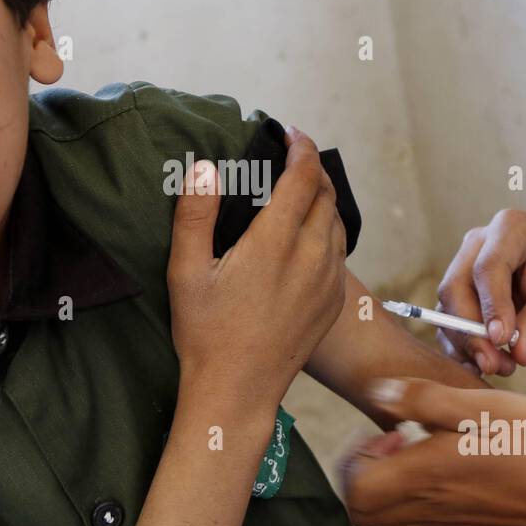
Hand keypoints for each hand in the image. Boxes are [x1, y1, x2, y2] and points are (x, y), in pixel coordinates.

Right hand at [167, 126, 346, 419]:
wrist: (238, 392)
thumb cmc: (205, 334)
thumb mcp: (186, 272)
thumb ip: (194, 214)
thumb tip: (204, 165)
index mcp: (275, 242)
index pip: (303, 176)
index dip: (300, 147)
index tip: (290, 133)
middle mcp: (311, 256)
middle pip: (326, 194)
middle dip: (311, 169)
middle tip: (290, 159)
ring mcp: (328, 281)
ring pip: (337, 222)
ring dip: (322, 198)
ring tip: (299, 192)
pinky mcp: (333, 302)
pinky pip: (339, 252)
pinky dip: (327, 230)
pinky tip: (307, 236)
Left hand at [341, 377, 525, 525]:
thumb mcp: (483, 406)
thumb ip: (424, 399)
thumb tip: (379, 391)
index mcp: (426, 475)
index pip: (356, 486)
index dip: (356, 454)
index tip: (389, 427)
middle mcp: (431, 505)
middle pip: (362, 509)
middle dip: (362, 471)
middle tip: (394, 438)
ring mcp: (449, 520)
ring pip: (386, 520)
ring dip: (384, 485)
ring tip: (414, 450)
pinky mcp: (469, 524)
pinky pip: (417, 524)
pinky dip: (410, 499)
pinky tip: (442, 464)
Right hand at [436, 209, 525, 375]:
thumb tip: (517, 354)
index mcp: (510, 229)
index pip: (487, 267)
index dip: (492, 305)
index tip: (502, 339)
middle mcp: (479, 245)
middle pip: (456, 287)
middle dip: (470, 330)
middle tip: (493, 363)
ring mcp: (465, 269)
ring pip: (448, 309)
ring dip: (468, 344)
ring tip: (501, 367)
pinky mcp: (461, 295)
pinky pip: (449, 325)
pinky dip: (463, 349)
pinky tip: (485, 365)